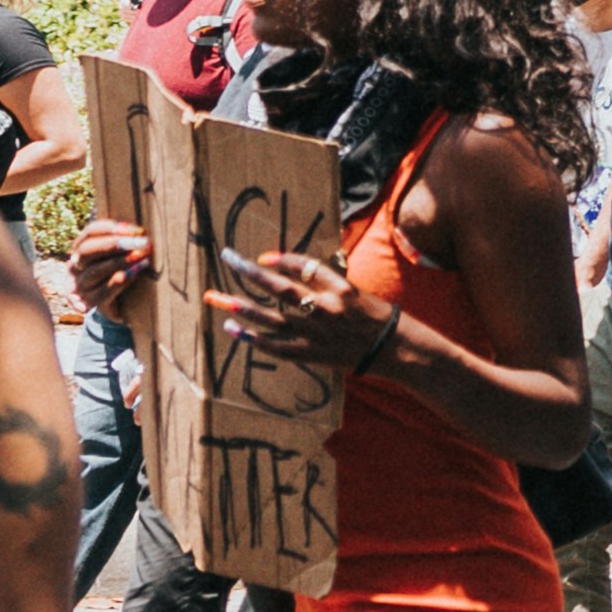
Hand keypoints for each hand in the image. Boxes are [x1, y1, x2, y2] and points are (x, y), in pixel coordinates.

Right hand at [64, 220, 152, 314]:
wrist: (118, 306)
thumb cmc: (121, 272)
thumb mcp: (119, 255)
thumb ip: (125, 242)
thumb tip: (141, 232)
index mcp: (81, 249)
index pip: (91, 232)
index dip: (112, 228)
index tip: (137, 230)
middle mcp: (75, 266)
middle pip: (87, 250)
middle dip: (115, 244)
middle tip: (143, 242)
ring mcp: (79, 286)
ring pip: (95, 272)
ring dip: (121, 262)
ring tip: (144, 258)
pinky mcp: (88, 304)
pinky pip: (102, 293)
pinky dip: (119, 282)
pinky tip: (134, 275)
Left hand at [207, 247, 393, 370]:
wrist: (393, 349)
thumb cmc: (374, 315)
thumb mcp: (354, 290)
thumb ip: (325, 280)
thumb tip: (288, 268)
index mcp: (340, 288)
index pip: (305, 267)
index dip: (282, 260)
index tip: (262, 258)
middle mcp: (326, 308)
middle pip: (281, 288)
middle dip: (251, 272)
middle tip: (228, 257)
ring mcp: (316, 333)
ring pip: (271, 318)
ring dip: (242, 307)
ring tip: (217, 298)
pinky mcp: (312, 354)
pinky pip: (276, 346)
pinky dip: (253, 338)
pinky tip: (233, 329)